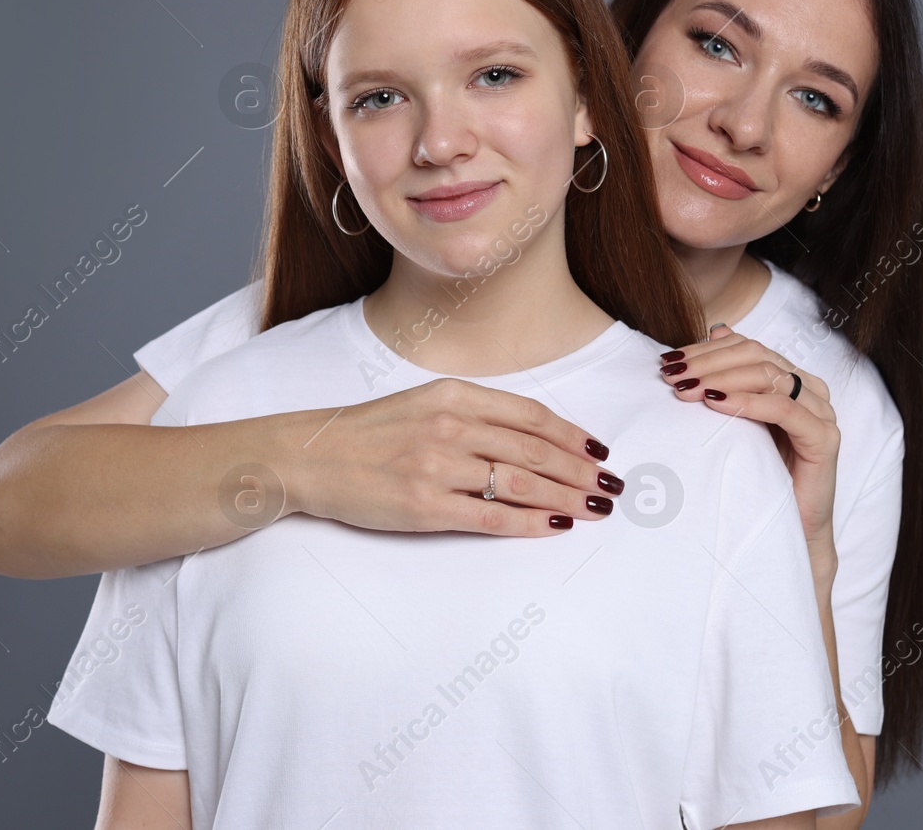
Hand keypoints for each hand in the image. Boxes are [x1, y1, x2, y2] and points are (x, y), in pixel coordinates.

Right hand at [281, 378, 622, 535]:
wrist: (310, 458)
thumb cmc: (368, 434)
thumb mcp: (422, 404)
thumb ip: (471, 413)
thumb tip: (529, 437)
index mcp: (453, 396)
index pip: (529, 415)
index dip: (571, 434)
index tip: (599, 451)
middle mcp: (450, 426)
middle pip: (535, 450)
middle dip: (581, 470)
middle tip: (611, 487)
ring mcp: (438, 467)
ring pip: (522, 483)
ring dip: (566, 497)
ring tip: (594, 509)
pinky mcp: (426, 506)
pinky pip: (492, 517)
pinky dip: (529, 523)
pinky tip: (554, 527)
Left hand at [657, 325, 839, 547]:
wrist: (788, 530)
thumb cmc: (759, 476)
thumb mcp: (737, 422)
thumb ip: (730, 380)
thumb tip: (716, 330)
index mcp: (792, 380)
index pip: (748, 347)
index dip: (706, 350)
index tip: (669, 362)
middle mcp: (811, 390)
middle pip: (757, 356)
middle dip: (708, 363)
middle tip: (671, 375)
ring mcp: (822, 412)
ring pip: (769, 375)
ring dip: (721, 378)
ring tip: (685, 389)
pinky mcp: (824, 438)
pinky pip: (783, 409)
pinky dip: (747, 402)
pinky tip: (716, 404)